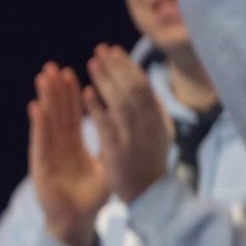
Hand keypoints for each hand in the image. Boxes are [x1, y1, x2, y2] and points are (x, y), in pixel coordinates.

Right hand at [27, 62, 108, 245]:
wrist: (76, 221)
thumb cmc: (91, 199)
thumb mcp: (107, 169)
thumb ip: (112, 149)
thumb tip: (128, 131)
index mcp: (74, 146)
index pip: (73, 115)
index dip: (72, 95)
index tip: (72, 73)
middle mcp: (58, 146)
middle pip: (57, 113)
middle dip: (55, 90)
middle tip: (52, 67)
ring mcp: (48, 153)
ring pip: (47, 121)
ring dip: (45, 99)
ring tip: (42, 77)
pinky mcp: (41, 164)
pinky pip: (41, 140)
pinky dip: (38, 123)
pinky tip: (36, 106)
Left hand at [85, 46, 173, 202]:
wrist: (149, 195)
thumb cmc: (150, 163)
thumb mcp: (160, 136)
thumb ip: (155, 115)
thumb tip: (152, 93)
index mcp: (158, 120)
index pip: (144, 85)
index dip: (128, 66)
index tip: (114, 51)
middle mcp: (150, 126)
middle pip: (133, 89)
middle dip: (117, 67)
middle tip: (101, 50)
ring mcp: (134, 139)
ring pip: (121, 103)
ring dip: (106, 81)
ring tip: (92, 63)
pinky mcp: (118, 152)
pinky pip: (106, 125)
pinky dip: (97, 108)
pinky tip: (85, 93)